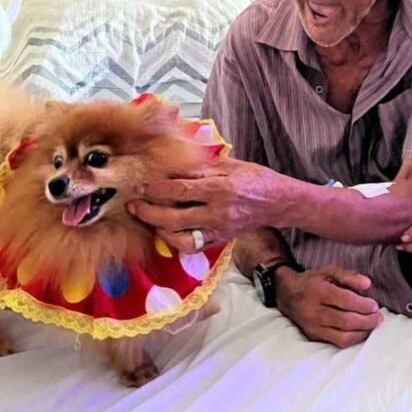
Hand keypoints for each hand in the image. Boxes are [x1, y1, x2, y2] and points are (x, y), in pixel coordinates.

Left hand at [127, 157, 287, 250]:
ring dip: (158, 229)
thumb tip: (176, 164)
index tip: (142, 185)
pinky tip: (166, 231)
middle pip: (173, 216)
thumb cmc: (255, 179)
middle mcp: (217, 211)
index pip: (179, 190)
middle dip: (148, 211)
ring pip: (180, 237)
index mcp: (219, 188)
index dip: (156, 189)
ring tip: (147, 218)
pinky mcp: (220, 240)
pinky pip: (193, 246)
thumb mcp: (231, 164)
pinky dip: (175, 241)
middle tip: (133, 204)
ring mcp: (218, 229)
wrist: (278, 202)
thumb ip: (203, 166)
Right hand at [276, 265, 382, 348]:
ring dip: (363, 332)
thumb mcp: (328, 271)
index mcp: (318, 291)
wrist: (288, 295)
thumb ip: (348, 275)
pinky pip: (337, 343)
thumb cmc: (312, 281)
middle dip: (367, 321)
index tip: (374, 305)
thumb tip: (367, 284)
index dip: (363, 305)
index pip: (346, 301)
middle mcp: (313, 311)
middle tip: (379, 317)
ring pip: (343, 336)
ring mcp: (313, 326)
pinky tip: (362, 332)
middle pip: (346, 321)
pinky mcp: (313, 336)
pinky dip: (353, 339)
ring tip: (373, 325)